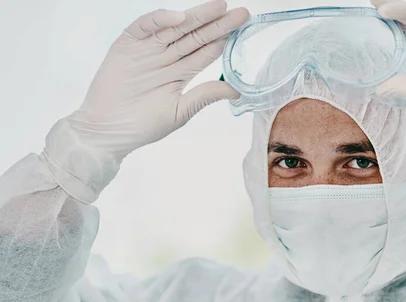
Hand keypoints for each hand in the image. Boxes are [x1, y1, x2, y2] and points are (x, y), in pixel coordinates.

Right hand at [42, 0, 248, 202]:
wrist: (107, 131)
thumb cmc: (142, 126)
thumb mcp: (181, 111)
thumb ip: (205, 96)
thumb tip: (236, 90)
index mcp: (180, 73)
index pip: (206, 51)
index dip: (224, 40)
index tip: (243, 30)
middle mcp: (166, 57)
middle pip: (195, 36)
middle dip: (217, 24)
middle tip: (241, 13)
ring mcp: (147, 50)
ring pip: (175, 28)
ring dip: (196, 17)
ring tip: (219, 7)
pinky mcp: (127, 45)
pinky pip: (144, 27)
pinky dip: (160, 20)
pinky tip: (180, 18)